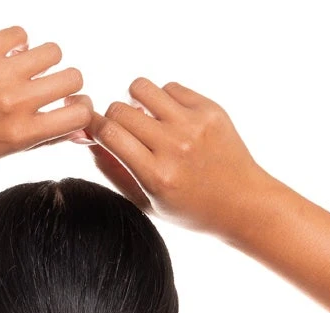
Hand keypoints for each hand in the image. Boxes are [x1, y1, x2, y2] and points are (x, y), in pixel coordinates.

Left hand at [0, 26, 90, 162]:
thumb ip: (35, 141)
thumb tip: (74, 129)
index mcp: (20, 136)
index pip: (79, 116)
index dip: (82, 107)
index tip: (70, 104)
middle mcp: (14, 105)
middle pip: (73, 78)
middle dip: (66, 80)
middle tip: (47, 83)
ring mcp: (0, 75)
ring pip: (53, 51)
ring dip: (44, 57)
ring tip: (24, 66)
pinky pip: (21, 33)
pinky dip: (17, 41)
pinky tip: (2, 54)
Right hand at [85, 80, 270, 234]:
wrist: (242, 203)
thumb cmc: (190, 208)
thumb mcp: (147, 201)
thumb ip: (113, 170)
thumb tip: (86, 137)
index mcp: (156, 176)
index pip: (109, 134)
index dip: (93, 127)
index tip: (92, 128)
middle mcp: (174, 148)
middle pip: (121, 110)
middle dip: (114, 118)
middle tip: (125, 131)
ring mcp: (193, 125)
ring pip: (141, 88)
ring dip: (136, 100)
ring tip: (146, 118)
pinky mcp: (209, 109)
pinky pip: (170, 88)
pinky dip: (163, 100)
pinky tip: (171, 119)